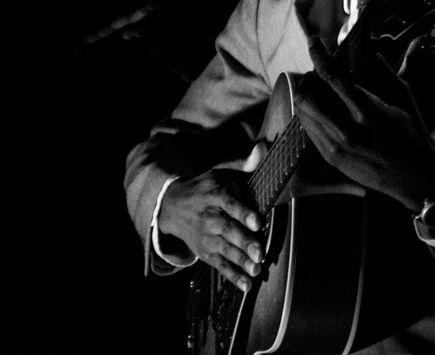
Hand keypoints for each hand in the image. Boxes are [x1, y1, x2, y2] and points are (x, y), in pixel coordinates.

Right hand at [157, 162, 264, 292]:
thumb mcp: (220, 171)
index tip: (258, 221)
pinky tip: (247, 285)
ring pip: (225, 250)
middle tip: (260, 251)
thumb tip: (263, 148)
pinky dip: (233, 276)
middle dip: (245, 241)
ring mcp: (207, 237)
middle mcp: (210, 217)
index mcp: (215, 194)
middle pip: (228, 230)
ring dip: (241, 261)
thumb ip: (243, 163)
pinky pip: (220, 265)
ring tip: (256, 270)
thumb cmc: (205, 188)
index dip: (244, 212)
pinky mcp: (206, 252)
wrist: (171, 206)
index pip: (230, 203)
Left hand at [294, 37, 434, 211]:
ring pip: (304, 113)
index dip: (319, 55)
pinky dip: (310, 115)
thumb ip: (385, 74)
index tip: (313, 42)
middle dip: (308, 78)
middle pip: (309, 95)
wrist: (415, 180)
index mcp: (367, 112)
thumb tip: (372, 51)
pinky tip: (320, 111)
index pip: (333, 77)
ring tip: (316, 90)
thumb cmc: (413, 138)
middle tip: (315, 72)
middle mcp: (347, 131)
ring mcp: (336, 148)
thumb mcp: (404, 102)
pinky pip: (309, 130)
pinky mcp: (331, 159)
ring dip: (307, 95)